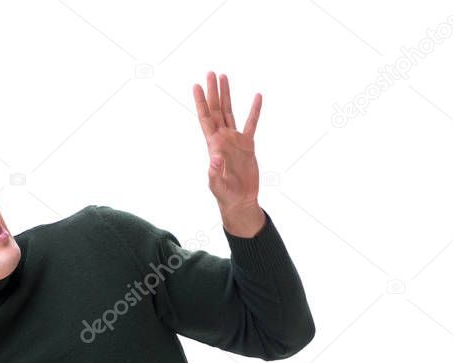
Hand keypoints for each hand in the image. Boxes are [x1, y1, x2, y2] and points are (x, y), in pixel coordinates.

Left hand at [192, 71, 265, 233]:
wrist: (240, 199)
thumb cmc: (225, 194)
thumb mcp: (216, 184)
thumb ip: (214, 172)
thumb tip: (215, 158)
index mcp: (213, 145)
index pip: (205, 118)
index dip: (200, 102)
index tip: (196, 85)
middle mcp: (223, 138)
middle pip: (216, 110)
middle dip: (213, 91)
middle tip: (211, 73)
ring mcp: (235, 140)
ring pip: (230, 112)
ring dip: (227, 95)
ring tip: (224, 77)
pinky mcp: (248, 144)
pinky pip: (251, 123)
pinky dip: (254, 110)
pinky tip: (257, 96)